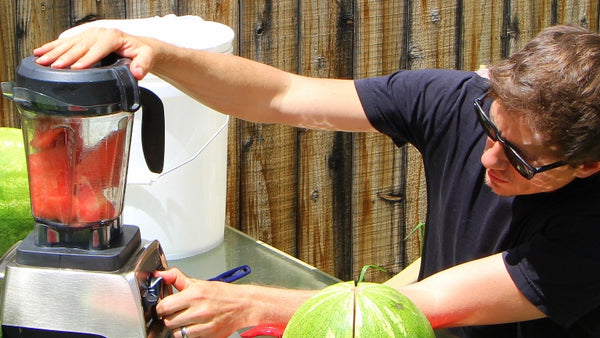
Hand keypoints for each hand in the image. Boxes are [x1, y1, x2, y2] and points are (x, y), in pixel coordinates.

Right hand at [33, 27, 155, 79]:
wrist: (139, 45)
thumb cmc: (141, 52)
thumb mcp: (147, 57)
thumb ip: (143, 64)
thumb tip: (137, 72)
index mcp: (112, 37)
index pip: (97, 49)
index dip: (86, 59)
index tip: (76, 68)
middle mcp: (99, 33)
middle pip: (79, 46)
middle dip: (65, 57)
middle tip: (53, 67)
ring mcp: (89, 34)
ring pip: (69, 43)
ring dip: (54, 52)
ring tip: (41, 61)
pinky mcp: (83, 37)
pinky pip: (65, 42)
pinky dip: (51, 47)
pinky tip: (40, 52)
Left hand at [154, 268, 252, 337]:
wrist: (243, 305)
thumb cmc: (221, 294)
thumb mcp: (198, 282)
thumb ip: (176, 278)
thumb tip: (160, 275)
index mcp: (195, 295)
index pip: (164, 306)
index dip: (162, 307)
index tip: (165, 306)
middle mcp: (200, 311)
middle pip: (168, 321)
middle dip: (170, 317)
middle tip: (177, 312)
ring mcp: (205, 326)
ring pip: (177, 333)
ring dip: (179, 327)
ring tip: (187, 319)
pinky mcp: (209, 336)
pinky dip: (189, 334)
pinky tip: (195, 325)